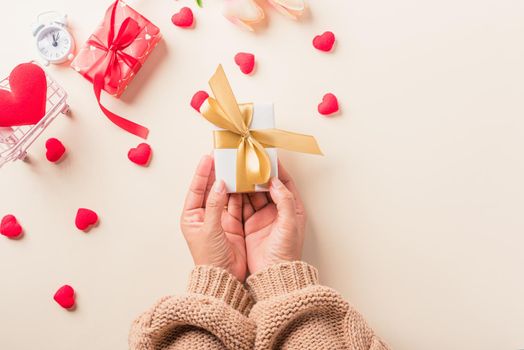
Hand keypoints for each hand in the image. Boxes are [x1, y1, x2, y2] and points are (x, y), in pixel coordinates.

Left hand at [180, 155, 247, 281]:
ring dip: (230, 181)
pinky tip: (245, 182)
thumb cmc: (210, 257)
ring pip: (225, 195)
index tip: (208, 157)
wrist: (224, 278)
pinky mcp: (233, 224)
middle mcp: (205, 215)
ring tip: (236, 166)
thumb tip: (219, 184)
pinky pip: (237, 204)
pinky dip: (241, 194)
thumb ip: (215, 205)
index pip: (196, 189)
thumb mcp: (210, 229)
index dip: (202, 173)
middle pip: (211, 189)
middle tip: (223, 157)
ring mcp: (220, 219)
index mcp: (192, 216)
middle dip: (217, 173)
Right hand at [243, 163, 305, 273]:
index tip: (268, 157)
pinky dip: (237, 197)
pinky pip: (242, 207)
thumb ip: (285, 201)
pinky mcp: (249, 225)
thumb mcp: (289, 224)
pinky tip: (231, 188)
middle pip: (267, 187)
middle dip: (257, 174)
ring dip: (246, 184)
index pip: (285, 183)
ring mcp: (263, 218)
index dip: (277, 170)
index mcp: (292, 209)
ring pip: (253, 195)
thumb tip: (276, 181)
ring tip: (238, 171)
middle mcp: (277, 212)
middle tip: (248, 162)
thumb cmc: (286, 253)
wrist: (273, 276)